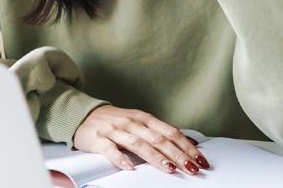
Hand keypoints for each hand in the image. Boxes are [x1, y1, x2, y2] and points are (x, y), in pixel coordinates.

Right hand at [73, 105, 209, 174]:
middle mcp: (131, 122)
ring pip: (138, 144)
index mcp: (144, 118)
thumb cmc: (115, 121)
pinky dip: (121, 159)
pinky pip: (110, 150)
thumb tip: (187, 142)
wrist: (82, 114)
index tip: (200, 159)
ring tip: (169, 168)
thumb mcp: (139, 122)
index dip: (186, 146)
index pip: (170, 132)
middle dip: (177, 154)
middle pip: (158, 139)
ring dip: (155, 157)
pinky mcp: (98, 139)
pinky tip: (130, 168)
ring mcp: (115, 130)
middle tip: (191, 168)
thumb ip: (159, 131)